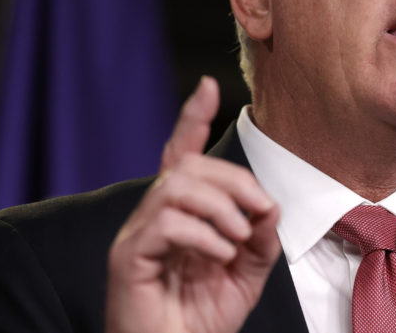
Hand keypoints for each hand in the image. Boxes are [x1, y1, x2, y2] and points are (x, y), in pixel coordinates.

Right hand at [106, 76, 280, 332]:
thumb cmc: (202, 318)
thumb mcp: (245, 272)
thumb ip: (260, 237)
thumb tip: (269, 206)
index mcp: (180, 214)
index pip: (180, 154)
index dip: (192, 118)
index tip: (208, 86)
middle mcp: (153, 216)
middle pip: (187, 166)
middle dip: (234, 179)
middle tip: (262, 209)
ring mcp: (136, 234)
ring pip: (175, 185)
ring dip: (220, 206)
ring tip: (238, 238)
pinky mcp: (127, 257)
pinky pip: (165, 222)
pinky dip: (203, 234)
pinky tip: (220, 254)